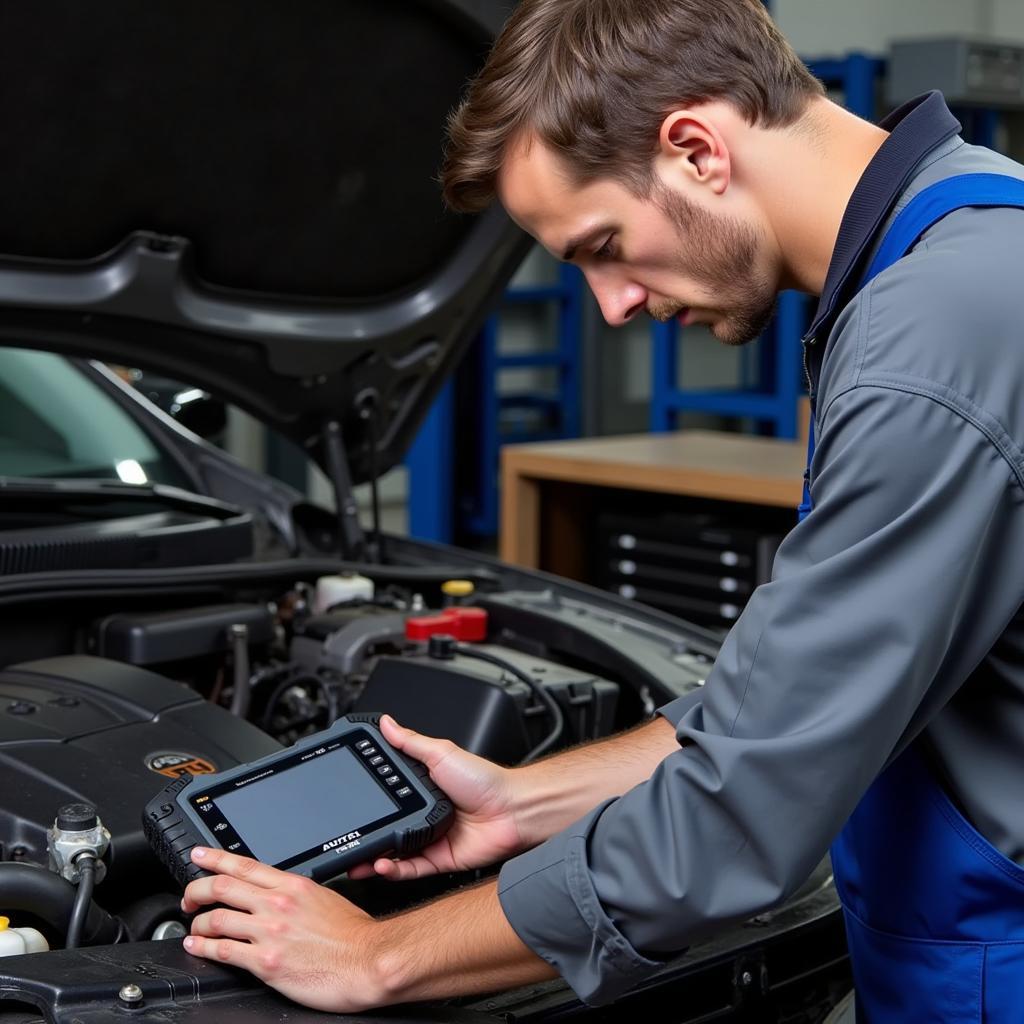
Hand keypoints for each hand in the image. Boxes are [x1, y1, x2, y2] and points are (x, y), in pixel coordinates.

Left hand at [181, 847, 385, 1012]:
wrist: (367, 962)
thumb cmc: (354, 935)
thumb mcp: (325, 897)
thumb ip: (297, 894)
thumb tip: (278, 895)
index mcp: (293, 886)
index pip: (245, 865)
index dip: (215, 859)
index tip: (199, 855)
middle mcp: (278, 905)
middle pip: (223, 887)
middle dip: (196, 889)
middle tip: (189, 897)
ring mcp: (270, 933)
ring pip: (217, 918)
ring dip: (198, 922)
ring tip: (193, 926)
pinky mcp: (266, 962)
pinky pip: (223, 951)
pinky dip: (203, 947)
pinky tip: (197, 946)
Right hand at [347, 715, 524, 880]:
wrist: (512, 810)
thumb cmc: (486, 780)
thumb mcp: (442, 753)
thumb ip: (411, 742)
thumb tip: (387, 723)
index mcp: (424, 789)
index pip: (388, 797)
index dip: (369, 803)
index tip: (348, 805)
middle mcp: (426, 815)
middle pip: (388, 828)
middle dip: (366, 836)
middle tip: (346, 839)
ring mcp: (432, 839)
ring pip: (395, 854)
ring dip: (374, 858)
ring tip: (357, 859)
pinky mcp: (440, 860)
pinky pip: (412, 870)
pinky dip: (394, 871)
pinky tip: (381, 865)